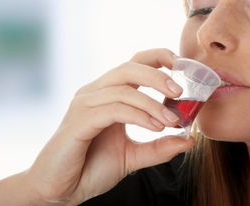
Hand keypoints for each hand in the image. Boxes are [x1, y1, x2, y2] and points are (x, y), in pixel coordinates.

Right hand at [25, 48, 194, 203]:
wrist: (60, 192)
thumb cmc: (90, 169)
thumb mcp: (134, 156)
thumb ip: (159, 147)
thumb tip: (189, 139)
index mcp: (109, 94)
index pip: (135, 63)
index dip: (159, 57)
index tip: (183, 66)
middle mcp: (95, 93)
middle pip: (130, 67)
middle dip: (159, 75)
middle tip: (181, 91)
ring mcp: (84, 105)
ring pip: (124, 89)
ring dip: (153, 103)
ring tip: (172, 120)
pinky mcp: (79, 122)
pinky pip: (114, 109)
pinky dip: (139, 116)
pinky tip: (155, 127)